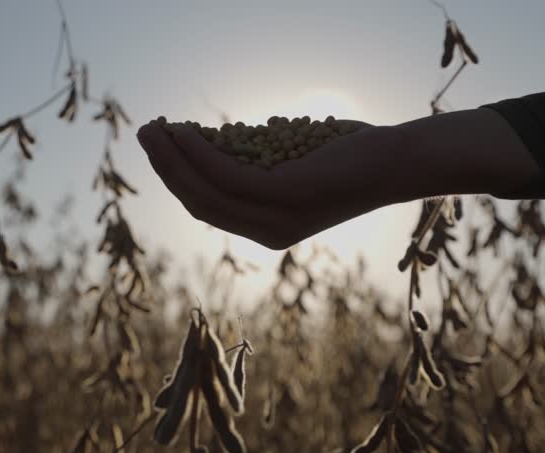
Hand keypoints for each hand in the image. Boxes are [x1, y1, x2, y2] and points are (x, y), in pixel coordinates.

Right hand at [137, 120, 414, 249]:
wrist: (398, 162)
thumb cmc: (349, 155)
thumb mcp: (294, 160)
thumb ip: (259, 160)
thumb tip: (225, 140)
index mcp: (267, 228)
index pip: (207, 207)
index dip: (178, 178)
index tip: (162, 146)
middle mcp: (267, 232)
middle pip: (198, 203)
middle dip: (166, 168)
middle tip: (145, 133)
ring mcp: (276, 220)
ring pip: (205, 192)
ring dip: (173, 159)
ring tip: (153, 128)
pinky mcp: (286, 198)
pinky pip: (228, 176)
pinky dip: (200, 153)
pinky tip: (187, 131)